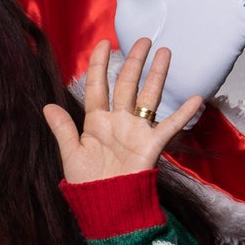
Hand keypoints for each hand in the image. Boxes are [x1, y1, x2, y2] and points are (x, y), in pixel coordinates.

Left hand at [44, 38, 196, 184]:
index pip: (97, 86)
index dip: (99, 65)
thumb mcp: (71, 154)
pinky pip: (170, 125)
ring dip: (156, 75)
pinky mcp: (152, 144)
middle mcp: (118, 121)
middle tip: (142, 40)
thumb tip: (47, 106)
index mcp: (96, 121)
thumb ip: (63, 129)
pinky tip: (197, 98)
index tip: (103, 43)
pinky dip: (183, 113)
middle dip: (133, 62)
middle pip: (126, 85)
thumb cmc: (87, 182)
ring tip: (165, 53)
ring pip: (148, 96)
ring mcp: (137, 130)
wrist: (106, 203)